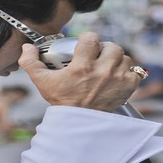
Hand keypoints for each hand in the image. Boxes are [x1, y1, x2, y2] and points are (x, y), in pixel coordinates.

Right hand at [18, 32, 139, 111]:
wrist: (79, 124)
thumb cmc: (62, 102)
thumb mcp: (42, 82)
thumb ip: (31, 63)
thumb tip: (27, 47)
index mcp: (82, 67)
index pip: (91, 38)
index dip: (87, 39)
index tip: (85, 45)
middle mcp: (102, 71)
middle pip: (111, 46)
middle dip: (104, 49)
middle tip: (98, 57)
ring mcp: (117, 79)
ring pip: (124, 57)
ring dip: (117, 60)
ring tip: (108, 66)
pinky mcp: (127, 88)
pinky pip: (135, 71)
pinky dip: (128, 72)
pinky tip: (118, 76)